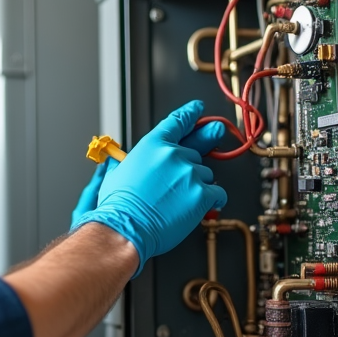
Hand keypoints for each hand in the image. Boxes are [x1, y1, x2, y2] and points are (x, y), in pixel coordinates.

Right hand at [72, 101, 226, 275]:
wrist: (125, 228)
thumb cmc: (120, 206)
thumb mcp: (119, 171)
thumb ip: (133, 161)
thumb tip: (127, 162)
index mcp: (152, 145)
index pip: (177, 123)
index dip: (190, 114)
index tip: (198, 108)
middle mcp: (173, 155)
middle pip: (194, 155)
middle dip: (187, 170)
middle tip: (175, 187)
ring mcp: (190, 173)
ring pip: (206, 175)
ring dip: (197, 187)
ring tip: (177, 202)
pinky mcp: (202, 194)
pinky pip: (218, 193)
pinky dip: (211, 201)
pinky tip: (196, 207)